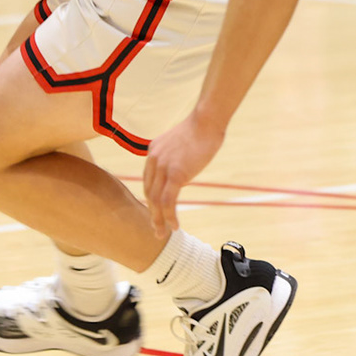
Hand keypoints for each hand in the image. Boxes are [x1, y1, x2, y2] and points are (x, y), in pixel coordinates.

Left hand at [142, 111, 225, 235]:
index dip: (152, 200)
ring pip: (155, 200)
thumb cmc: (201, 130)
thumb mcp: (180, 144)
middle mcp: (153, 160)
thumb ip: (175, 158)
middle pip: (149, 193)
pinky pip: (168, 201)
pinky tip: (175, 226)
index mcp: (153, 152)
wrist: (206, 122)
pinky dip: (169, 216)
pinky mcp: (175, 174)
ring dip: (159, 220)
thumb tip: (181, 171)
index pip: (148, 181)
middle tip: (157, 229)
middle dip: (152, 213)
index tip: (156, 212)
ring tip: (163, 234)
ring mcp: (163, 167)